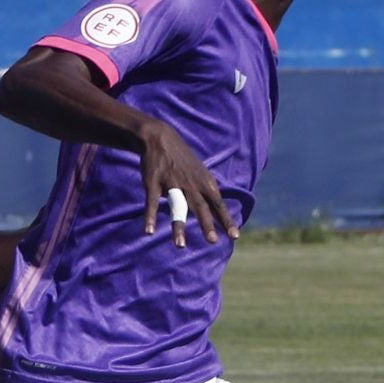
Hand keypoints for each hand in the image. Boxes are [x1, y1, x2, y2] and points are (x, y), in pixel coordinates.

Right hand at [139, 121, 233, 246]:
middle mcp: (190, 184)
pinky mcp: (153, 182)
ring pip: (177, 207)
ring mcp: (172, 183)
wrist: (160, 137)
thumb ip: (209, 193)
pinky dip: (150, 217)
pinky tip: (148, 231)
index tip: (235, 236)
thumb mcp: (201, 173)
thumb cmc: (183, 160)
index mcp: (203, 183)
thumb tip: (220, 213)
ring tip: (180, 245)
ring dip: (179, 226)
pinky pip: (152, 202)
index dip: (226, 220)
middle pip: (200, 207)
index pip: (218, 204)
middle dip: (207, 224)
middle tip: (213, 241)